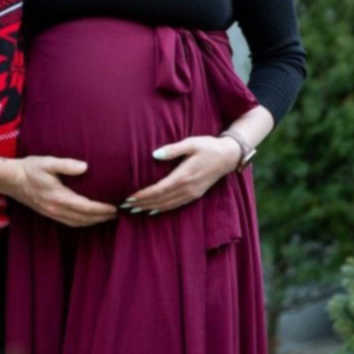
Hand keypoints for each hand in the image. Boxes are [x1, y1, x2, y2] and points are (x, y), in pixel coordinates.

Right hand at [8, 156, 117, 227]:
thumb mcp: (48, 162)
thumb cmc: (29, 169)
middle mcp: (56, 209)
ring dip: (92, 222)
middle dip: (101, 218)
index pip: (85, 207)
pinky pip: (68, 222)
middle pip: (83, 219)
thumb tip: (85, 167)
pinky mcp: (48, 213)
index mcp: (59, 197)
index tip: (114, 207)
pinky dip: (81, 223)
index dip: (101, 209)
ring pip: (76, 223)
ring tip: (105, 217)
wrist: (10, 179)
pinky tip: (86, 218)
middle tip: (116, 214)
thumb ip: (67, 165)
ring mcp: (51, 213)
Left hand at [122, 135, 241, 214]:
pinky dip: (162, 209)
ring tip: (134, 210)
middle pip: (160, 200)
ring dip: (149, 208)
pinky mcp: (195, 195)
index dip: (143, 195)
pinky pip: (176, 205)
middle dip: (142, 204)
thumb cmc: (208, 146)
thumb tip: (155, 154)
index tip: (129, 197)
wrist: (228, 156)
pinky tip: (153, 210)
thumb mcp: (191, 143)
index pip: (158, 190)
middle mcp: (187, 188)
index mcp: (184, 176)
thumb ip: (172, 149)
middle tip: (125, 206)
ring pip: (167, 205)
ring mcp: (192, 193)